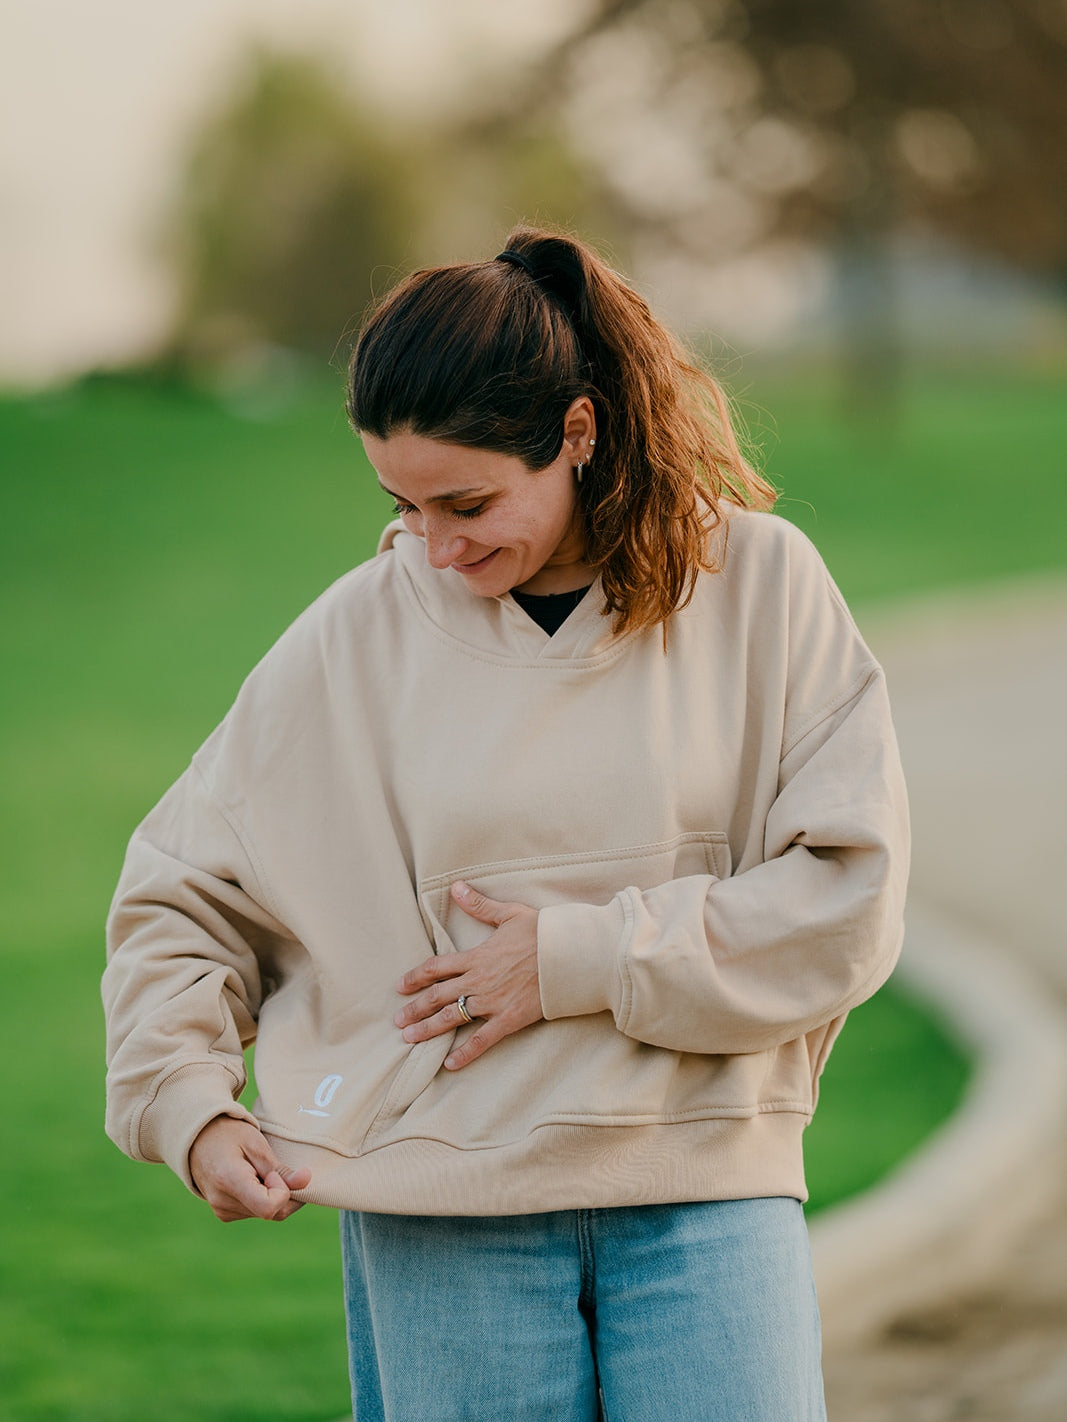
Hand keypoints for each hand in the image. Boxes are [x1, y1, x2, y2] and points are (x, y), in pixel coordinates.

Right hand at [189, 1116, 311, 1222]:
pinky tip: (253, 1179)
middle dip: (285, 1193)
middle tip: (274, 1168)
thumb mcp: (257, 1144)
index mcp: (229, 1181)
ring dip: (274, 1195)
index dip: (282, 1191)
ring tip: (258, 1170)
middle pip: (272, 1213)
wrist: (197, 1138)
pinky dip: (263, 1198)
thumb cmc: (229, 1134)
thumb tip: (307, 1182)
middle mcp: (223, 1202)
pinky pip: (255, 1212)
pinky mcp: (224, 1213)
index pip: (269, 1207)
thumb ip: (280, 1168)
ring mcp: (221, 1210)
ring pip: (267, 1214)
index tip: (273, 1170)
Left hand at [394, 881, 541, 1070]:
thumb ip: (480, 905)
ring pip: (452, 1018)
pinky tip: (450, 1065)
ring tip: (409, 1038)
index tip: (400, 986)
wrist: (570, 955)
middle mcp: (479, 981)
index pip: (436, 967)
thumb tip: (456, 887)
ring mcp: (493, 1002)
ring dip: (428, 1029)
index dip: (415, 977)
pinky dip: (465, 1053)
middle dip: (415, 1008)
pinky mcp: (509, 1019)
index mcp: (477, 956)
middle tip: (398, 1020)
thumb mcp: (510, 914)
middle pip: (437, 996)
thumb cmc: (542, 933)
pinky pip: (482, 1040)